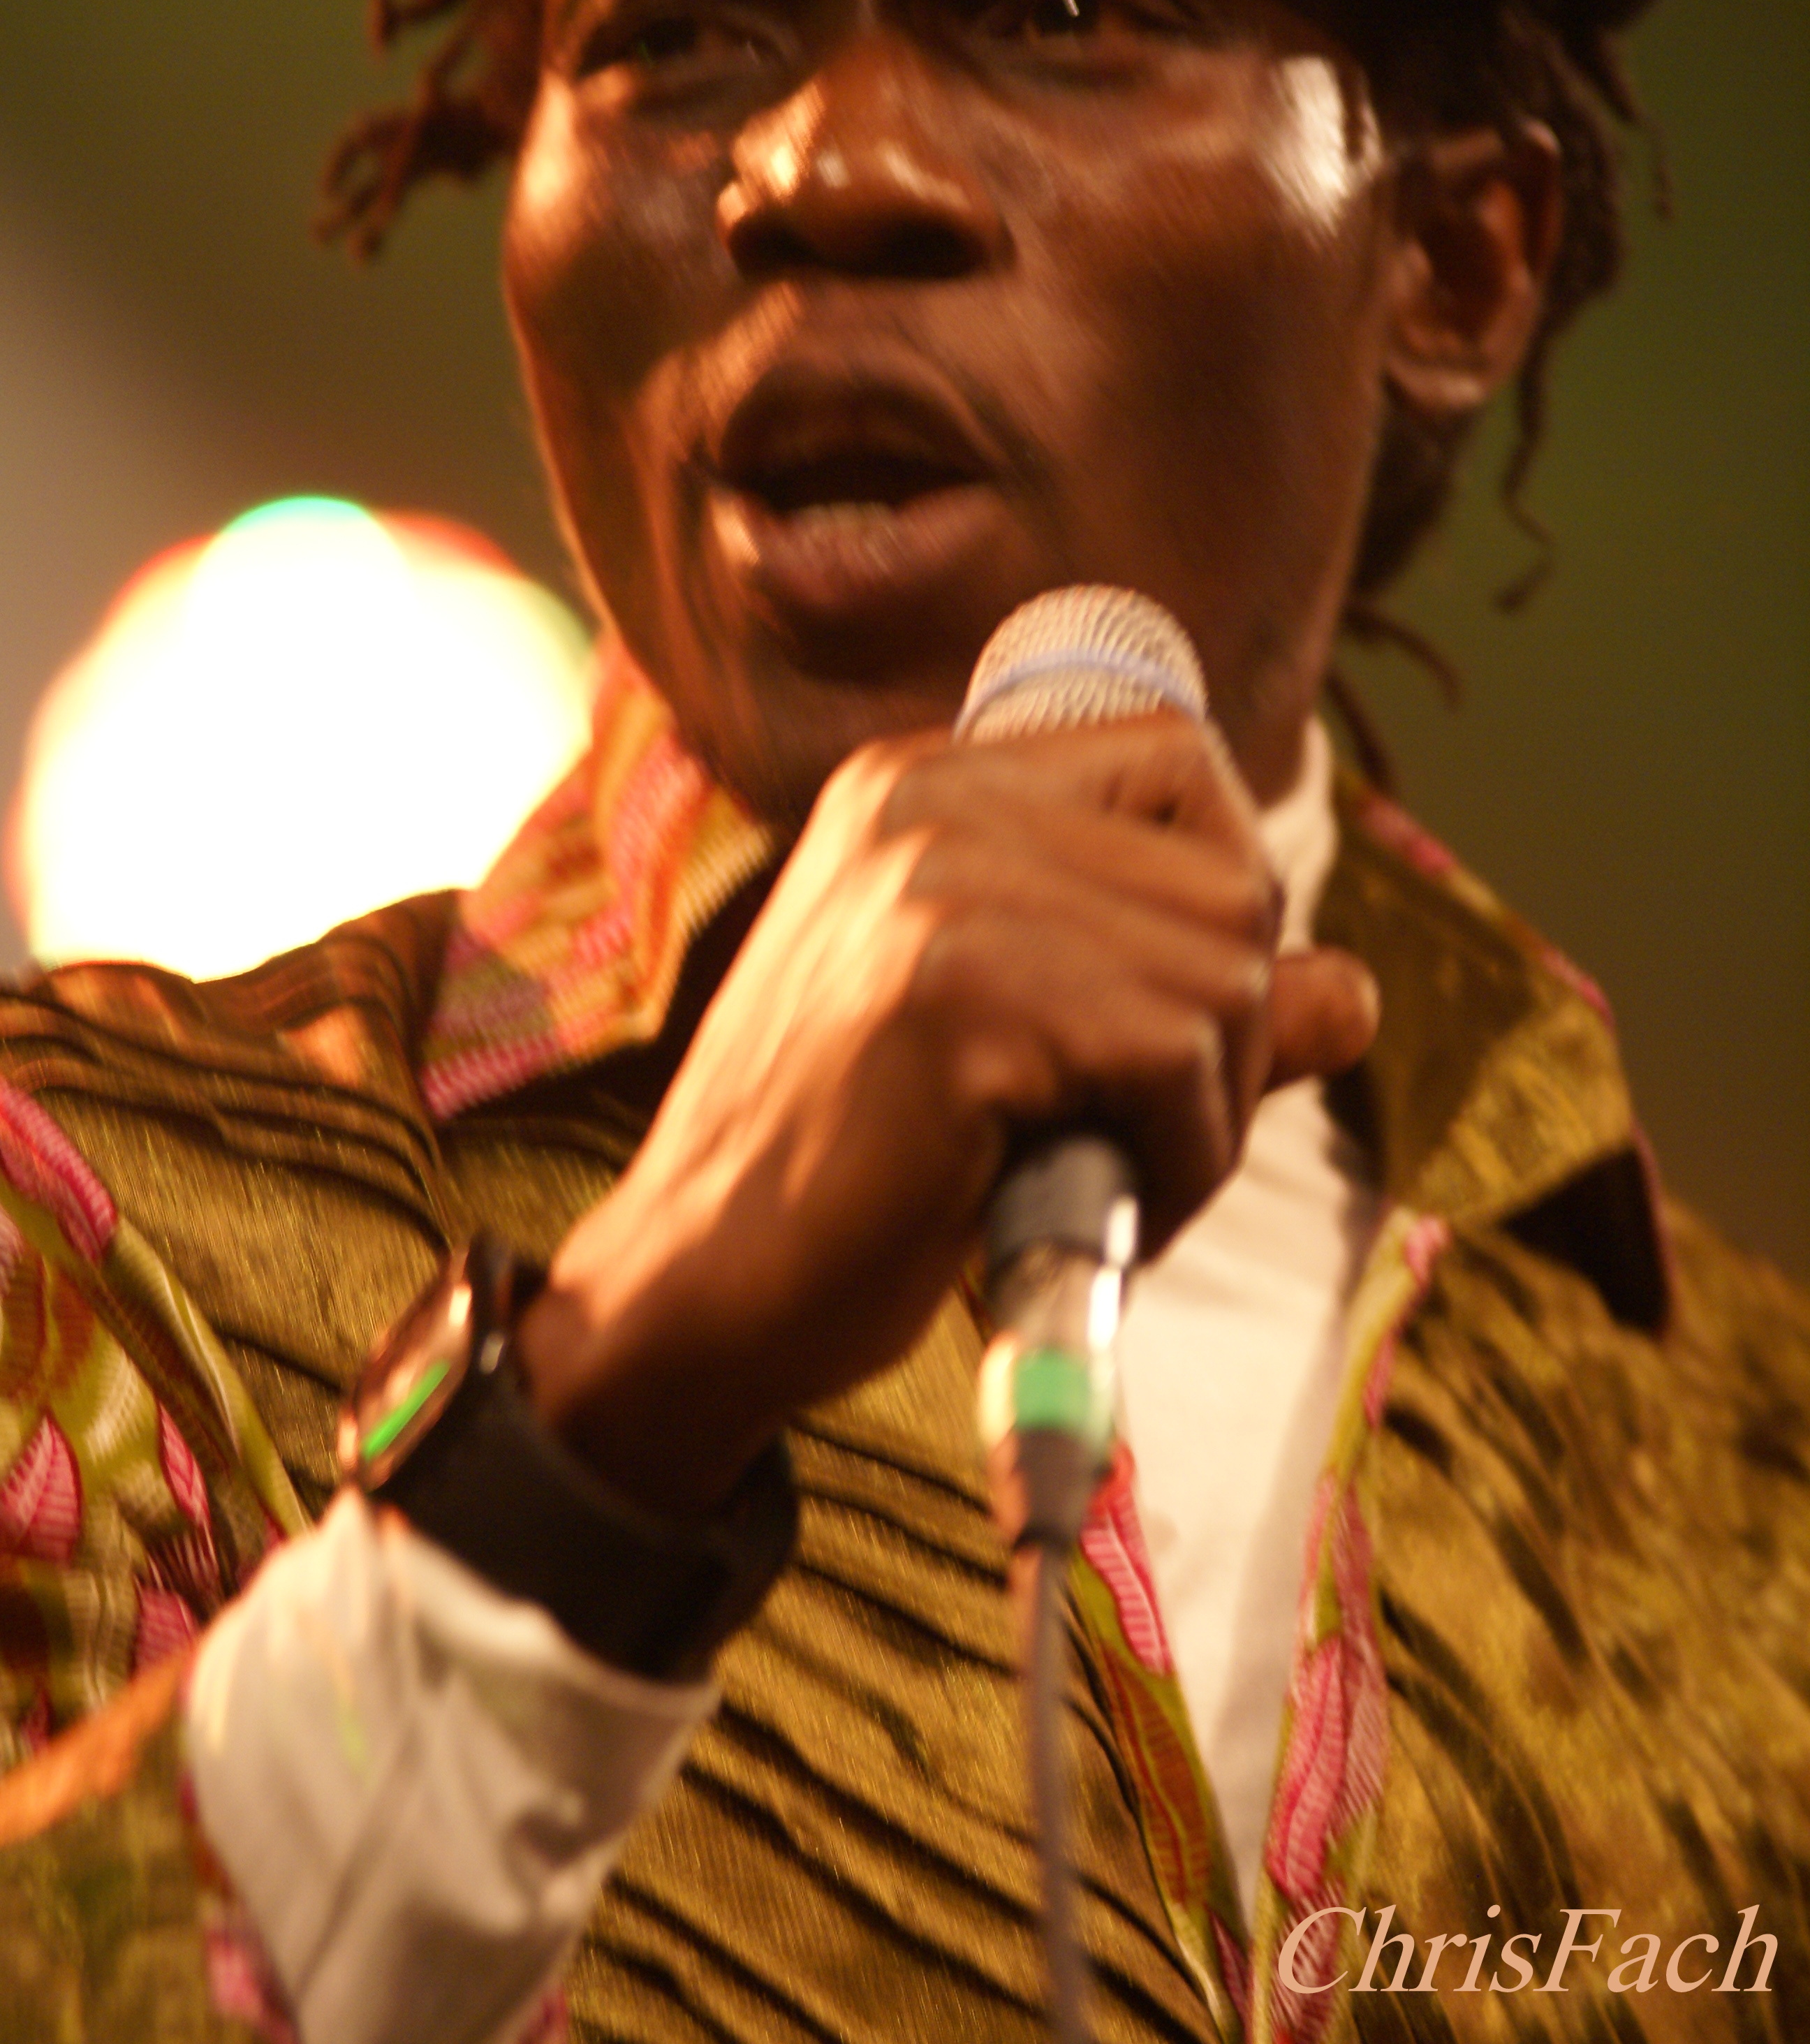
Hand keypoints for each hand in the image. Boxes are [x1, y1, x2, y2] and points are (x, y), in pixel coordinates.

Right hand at [514, 713, 1377, 1517]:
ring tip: (1107, 1177)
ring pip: (1231, 973)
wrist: (696, 1290)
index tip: (1169, 1020)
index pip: (1179, 758)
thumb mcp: (1022, 1040)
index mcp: (925, 781)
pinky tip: (1094, 1204)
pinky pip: (1182, 1060)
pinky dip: (1180, 1163)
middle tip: (1137, 1139)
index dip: (1224, 894)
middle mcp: (929, 798)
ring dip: (1209, 1116)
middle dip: (1231, 1039)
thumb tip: (1352, 990)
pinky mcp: (953, 992)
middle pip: (1232, 880)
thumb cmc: (858, 1172)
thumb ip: (1174, 990)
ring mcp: (936, 884)